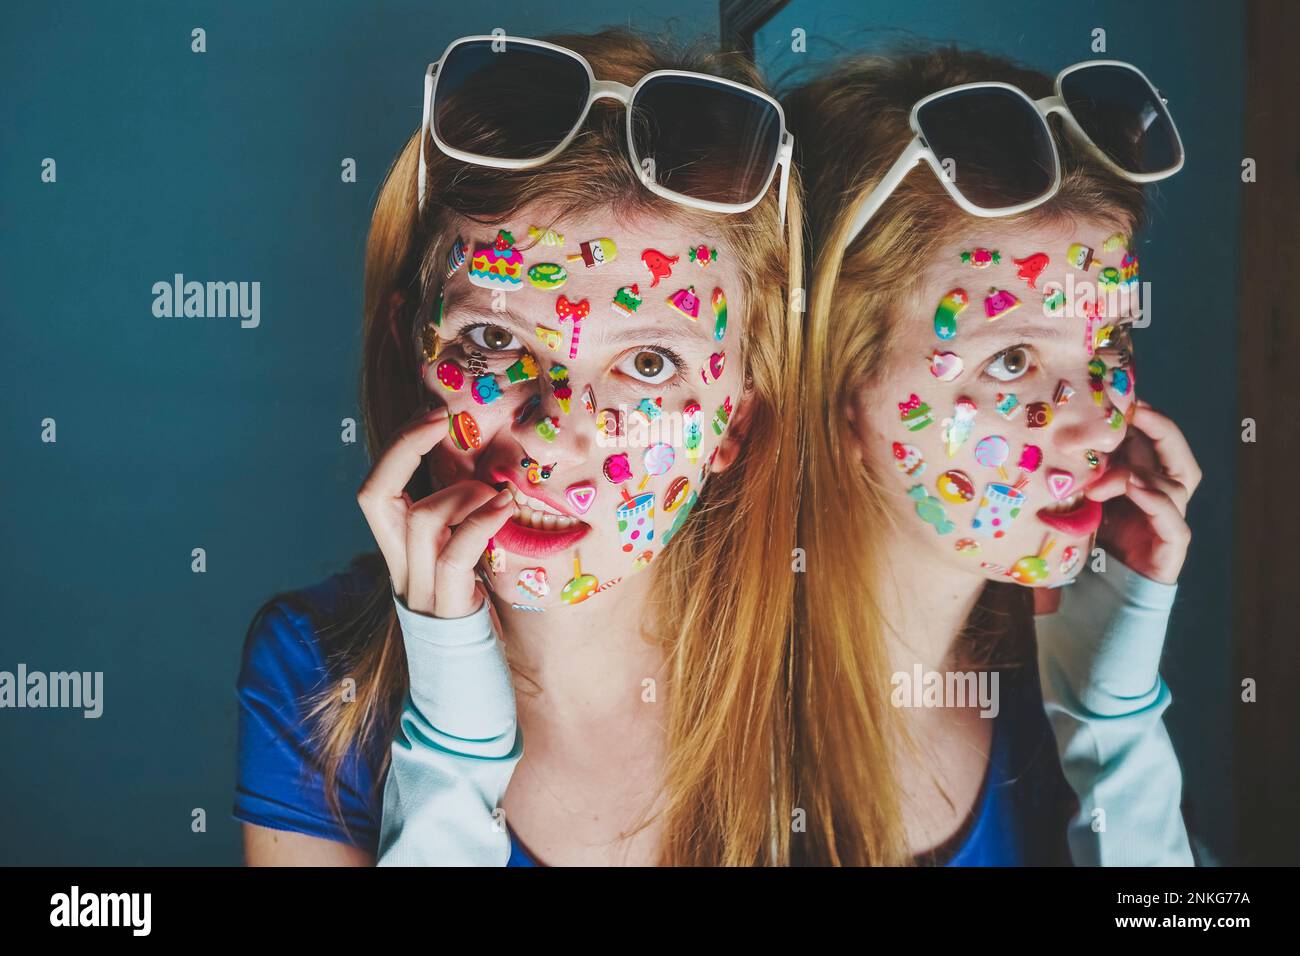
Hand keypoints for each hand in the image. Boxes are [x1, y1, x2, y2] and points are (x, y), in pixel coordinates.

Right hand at [356, 407, 512, 617]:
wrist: (468, 683)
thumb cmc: (471, 614)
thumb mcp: (459, 560)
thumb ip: (457, 523)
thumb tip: (485, 471)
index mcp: (397, 552)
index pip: (373, 492)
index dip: (396, 447)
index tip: (432, 414)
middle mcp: (400, 568)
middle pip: (373, 496)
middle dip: (405, 447)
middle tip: (443, 420)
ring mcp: (421, 589)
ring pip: (421, 521)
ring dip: (462, 494)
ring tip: (496, 494)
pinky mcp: (449, 607)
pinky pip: (455, 554)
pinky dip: (482, 522)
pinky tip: (506, 507)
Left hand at [1083, 400, 1202, 583]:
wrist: (1106, 583)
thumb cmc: (1098, 534)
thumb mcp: (1089, 493)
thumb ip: (1089, 469)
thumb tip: (1061, 434)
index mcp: (1149, 477)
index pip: (1159, 439)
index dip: (1148, 417)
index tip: (1124, 397)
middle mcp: (1167, 493)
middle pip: (1178, 453)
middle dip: (1160, 428)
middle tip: (1134, 410)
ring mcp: (1172, 518)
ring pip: (1172, 484)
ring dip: (1135, 475)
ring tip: (1100, 479)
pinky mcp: (1172, 544)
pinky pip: (1173, 520)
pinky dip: (1156, 502)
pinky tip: (1135, 489)